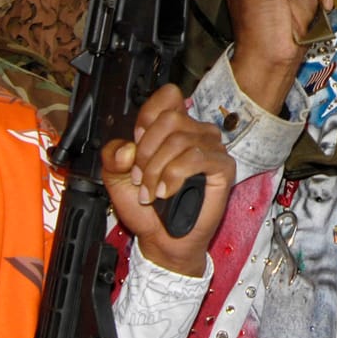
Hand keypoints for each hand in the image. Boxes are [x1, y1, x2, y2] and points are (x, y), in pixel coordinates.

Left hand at [104, 85, 235, 276]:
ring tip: (151, 192)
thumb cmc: (146, 208)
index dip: (147, 118)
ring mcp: (212, 148)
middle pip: (170, 119)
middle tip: (139, 177)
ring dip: (157, 169)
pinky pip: (198, 157)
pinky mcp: (223, 167)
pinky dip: (174, 174)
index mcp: (173, 128)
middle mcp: (195, 133)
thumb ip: (113, 156)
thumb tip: (127, 148)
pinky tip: (166, 191)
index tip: (135, 144)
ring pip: (180, 140)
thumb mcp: (117, 178)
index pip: (168, 96)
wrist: (161, 240)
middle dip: (147, 151)